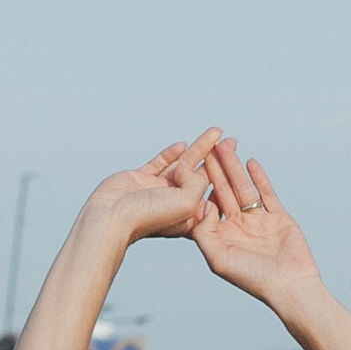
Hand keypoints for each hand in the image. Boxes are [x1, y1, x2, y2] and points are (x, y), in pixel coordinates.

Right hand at [85, 130, 225, 247]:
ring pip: (182, 166)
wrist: (112, 216)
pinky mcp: (140, 179)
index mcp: (189, 215)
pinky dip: (170, 154)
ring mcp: (157, 190)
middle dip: (216, 158)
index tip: (239, 157)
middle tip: (232, 140)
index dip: (226, 174)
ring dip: (199, 149)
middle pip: (200, 176)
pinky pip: (160, 163)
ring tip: (216, 133)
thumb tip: (190, 167)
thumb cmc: (150, 216)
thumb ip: (196, 182)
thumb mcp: (187, 201)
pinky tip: (181, 144)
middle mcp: (174, 203)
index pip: (212, 191)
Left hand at [189, 139, 321, 304]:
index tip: (187, 165)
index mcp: (220, 237)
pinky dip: (259, 177)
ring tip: (226, 146)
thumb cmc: (252, 278)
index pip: (206, 205)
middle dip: (215, 169)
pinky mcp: (278, 217)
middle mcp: (237, 227)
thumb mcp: (218, 259)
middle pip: (223, 191)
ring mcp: (257, 220)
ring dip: (234, 168)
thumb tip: (202, 205)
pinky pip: (266, 193)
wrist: (289, 285)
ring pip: (243, 188)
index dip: (197, 186)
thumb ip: (205, 232)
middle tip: (207, 145)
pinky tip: (250, 161)